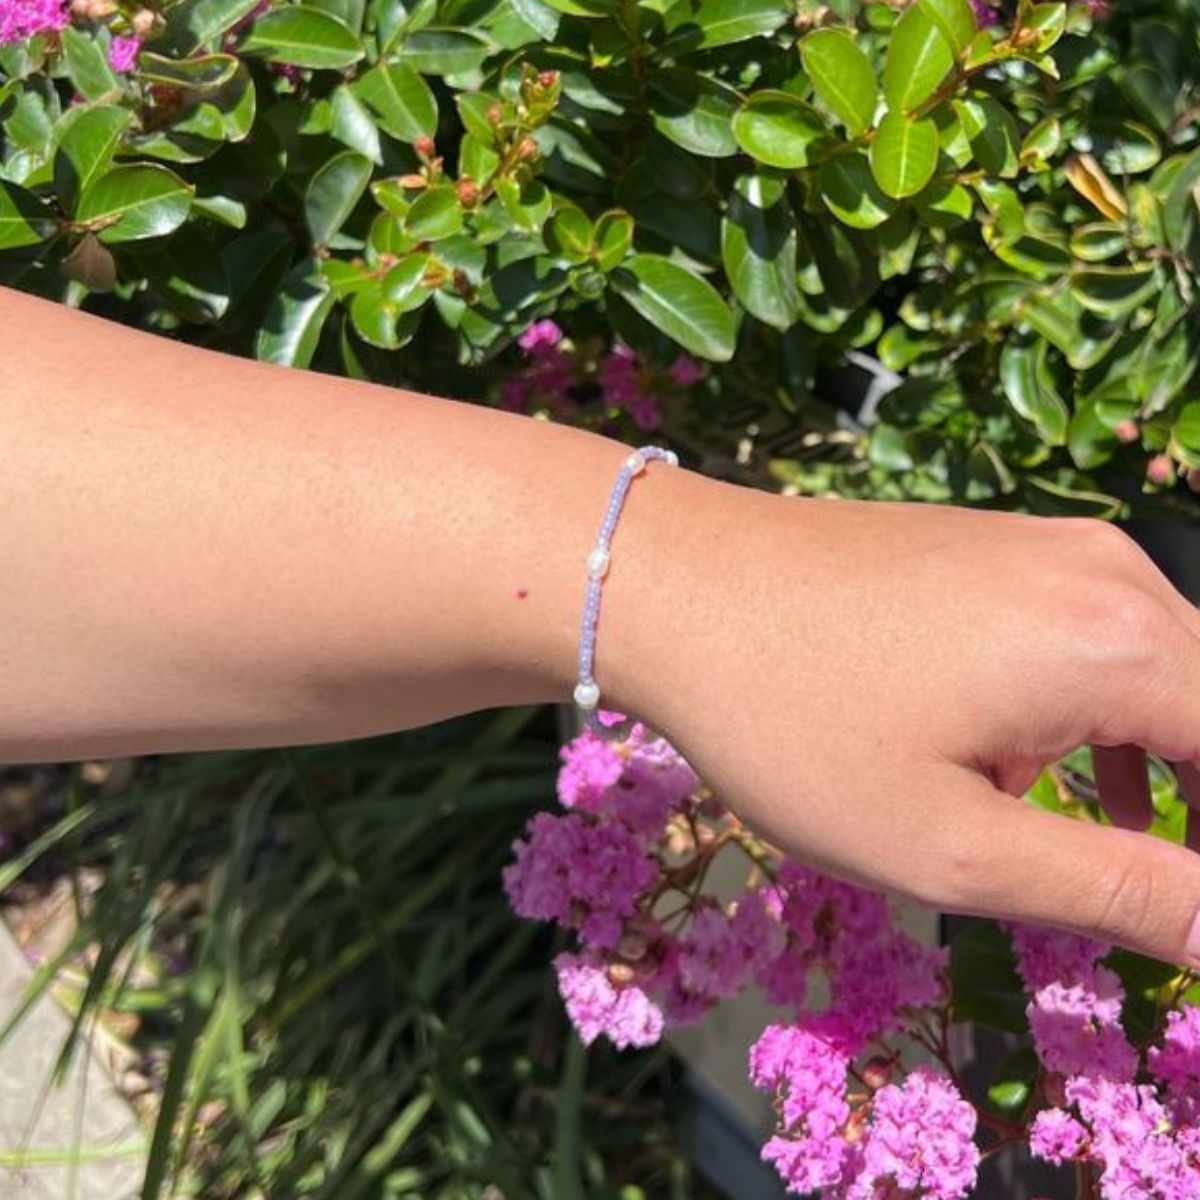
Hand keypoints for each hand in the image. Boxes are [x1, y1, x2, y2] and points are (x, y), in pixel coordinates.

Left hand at [601, 474, 1199, 965]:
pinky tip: (1032, 774)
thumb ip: (1115, 893)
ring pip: (1153, 665)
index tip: (1167, 908)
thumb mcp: (953, 847)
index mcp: (1120, 642)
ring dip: (1156, 763)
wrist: (673, 583)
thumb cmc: (795, 724)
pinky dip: (1090, 711)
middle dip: (1192, 806)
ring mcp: (1045, 546)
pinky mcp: (992, 546)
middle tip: (1141, 891)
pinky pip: (1085, 633)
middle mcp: (1107, 573)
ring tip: (1102, 849)